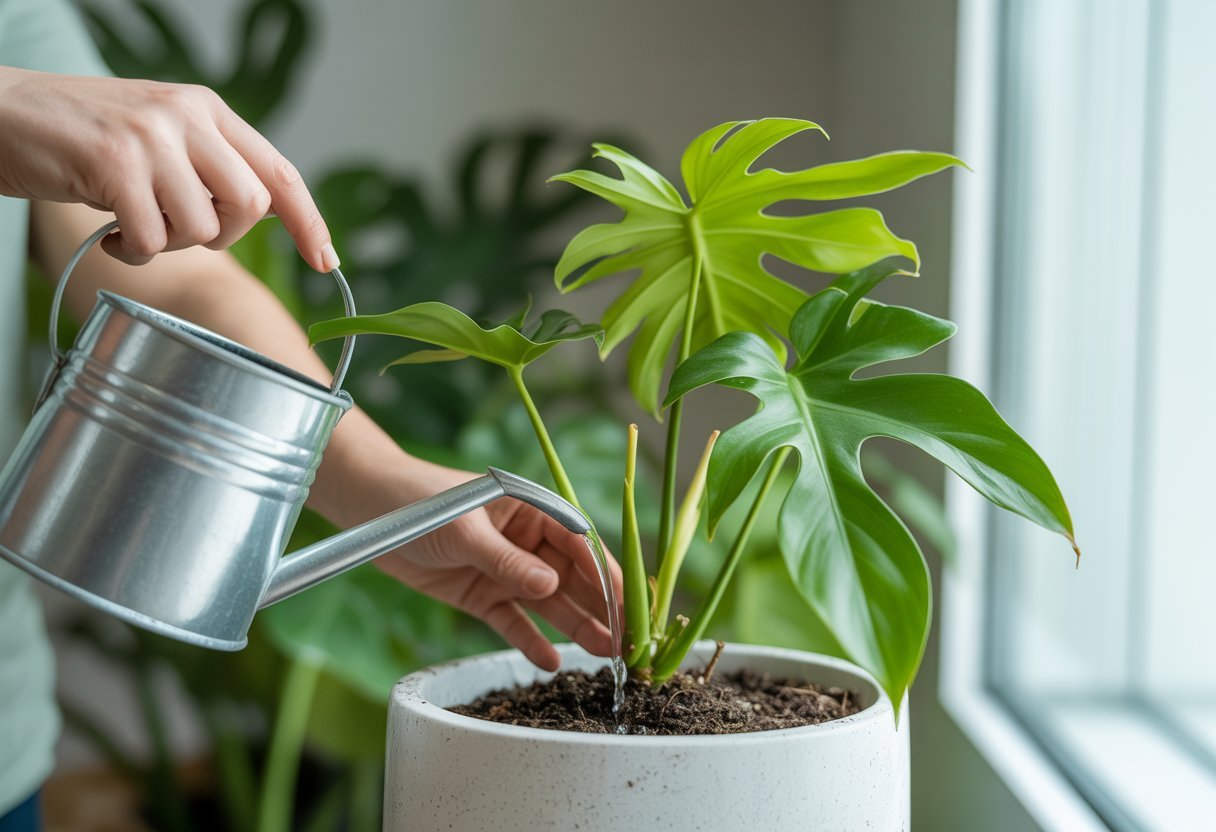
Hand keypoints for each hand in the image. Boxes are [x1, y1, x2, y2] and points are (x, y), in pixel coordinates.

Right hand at [0, 67, 334, 270]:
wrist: (3, 115)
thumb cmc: (85, 140)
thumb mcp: (161, 139)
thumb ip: (210, 167)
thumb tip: (264, 214)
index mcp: (208, 110)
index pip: (279, 172)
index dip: (308, 221)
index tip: (325, 260)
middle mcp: (187, 116)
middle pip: (249, 206)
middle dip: (222, 237)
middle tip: (177, 229)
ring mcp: (152, 137)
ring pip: (202, 227)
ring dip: (169, 245)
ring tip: (133, 224)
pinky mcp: (115, 163)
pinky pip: (153, 238)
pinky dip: (134, 252)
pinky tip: (111, 234)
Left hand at [337, 457, 622, 671]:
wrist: (369, 509)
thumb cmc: (419, 502)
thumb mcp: (463, 530)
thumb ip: (506, 561)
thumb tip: (550, 587)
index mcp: (531, 510)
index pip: (578, 543)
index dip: (605, 573)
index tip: (627, 603)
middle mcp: (526, 541)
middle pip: (572, 578)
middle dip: (600, 607)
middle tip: (627, 640)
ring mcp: (505, 570)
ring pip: (549, 603)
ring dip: (577, 627)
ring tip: (606, 655)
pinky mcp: (481, 595)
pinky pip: (513, 622)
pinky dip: (531, 641)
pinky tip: (553, 662)